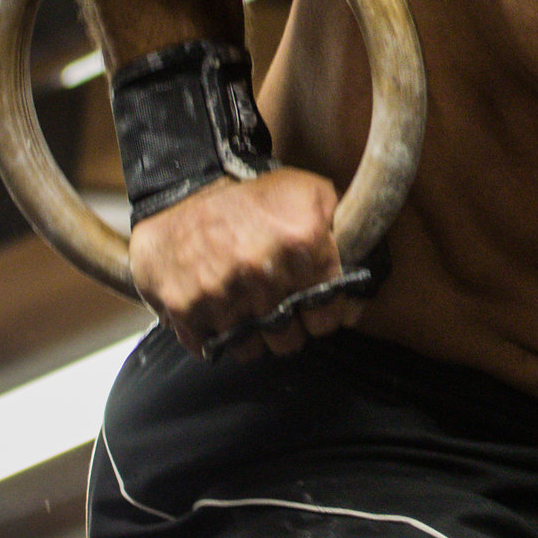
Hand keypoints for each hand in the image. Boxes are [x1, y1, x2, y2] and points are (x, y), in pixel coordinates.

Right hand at [129, 166, 365, 359]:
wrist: (180, 187)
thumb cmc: (250, 196)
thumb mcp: (309, 192)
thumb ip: (342, 228)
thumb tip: (356, 282)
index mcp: (301, 243)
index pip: (325, 316)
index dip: (320, 315)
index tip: (311, 310)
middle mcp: (262, 272)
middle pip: (288, 340)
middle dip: (286, 329)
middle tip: (276, 310)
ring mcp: (220, 292)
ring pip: (249, 350)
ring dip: (250, 337)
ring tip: (245, 311)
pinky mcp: (183, 305)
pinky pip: (207, 346)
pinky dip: (211, 336)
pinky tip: (215, 312)